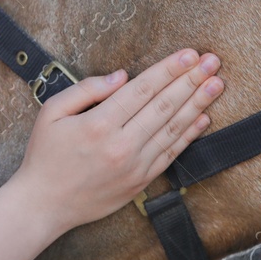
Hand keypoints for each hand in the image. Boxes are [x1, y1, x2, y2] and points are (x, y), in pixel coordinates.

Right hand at [9, 48, 223, 237]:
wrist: (44, 205)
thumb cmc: (45, 156)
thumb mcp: (51, 113)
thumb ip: (87, 90)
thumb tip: (122, 76)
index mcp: (98, 125)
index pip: (142, 90)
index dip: (168, 70)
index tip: (189, 54)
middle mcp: (120, 145)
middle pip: (163, 106)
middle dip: (191, 81)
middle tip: (212, 62)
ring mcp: (134, 166)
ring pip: (173, 129)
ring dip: (198, 105)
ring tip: (216, 85)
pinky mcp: (140, 182)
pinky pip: (170, 155)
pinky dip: (189, 136)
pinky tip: (203, 118)